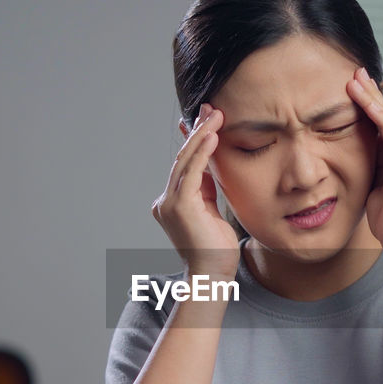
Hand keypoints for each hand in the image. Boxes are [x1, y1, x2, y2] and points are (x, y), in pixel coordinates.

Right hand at [151, 104, 239, 278]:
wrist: (213, 275)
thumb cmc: (217, 250)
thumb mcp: (213, 212)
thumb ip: (207, 189)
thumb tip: (209, 165)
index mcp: (172, 203)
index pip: (184, 164)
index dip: (194, 140)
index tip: (205, 118)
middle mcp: (165, 202)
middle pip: (183, 158)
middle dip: (197, 131)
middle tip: (211, 108)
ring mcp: (169, 204)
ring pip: (185, 161)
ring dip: (202, 135)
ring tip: (216, 115)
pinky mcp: (179, 207)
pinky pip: (191, 172)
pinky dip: (202, 152)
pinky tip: (212, 135)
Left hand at [346, 66, 382, 248]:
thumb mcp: (375, 183)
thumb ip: (373, 163)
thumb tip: (358, 147)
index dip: (370, 107)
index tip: (354, 88)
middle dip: (371, 95)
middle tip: (356, 72)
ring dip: (371, 100)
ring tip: (354, 80)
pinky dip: (379, 118)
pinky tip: (366, 103)